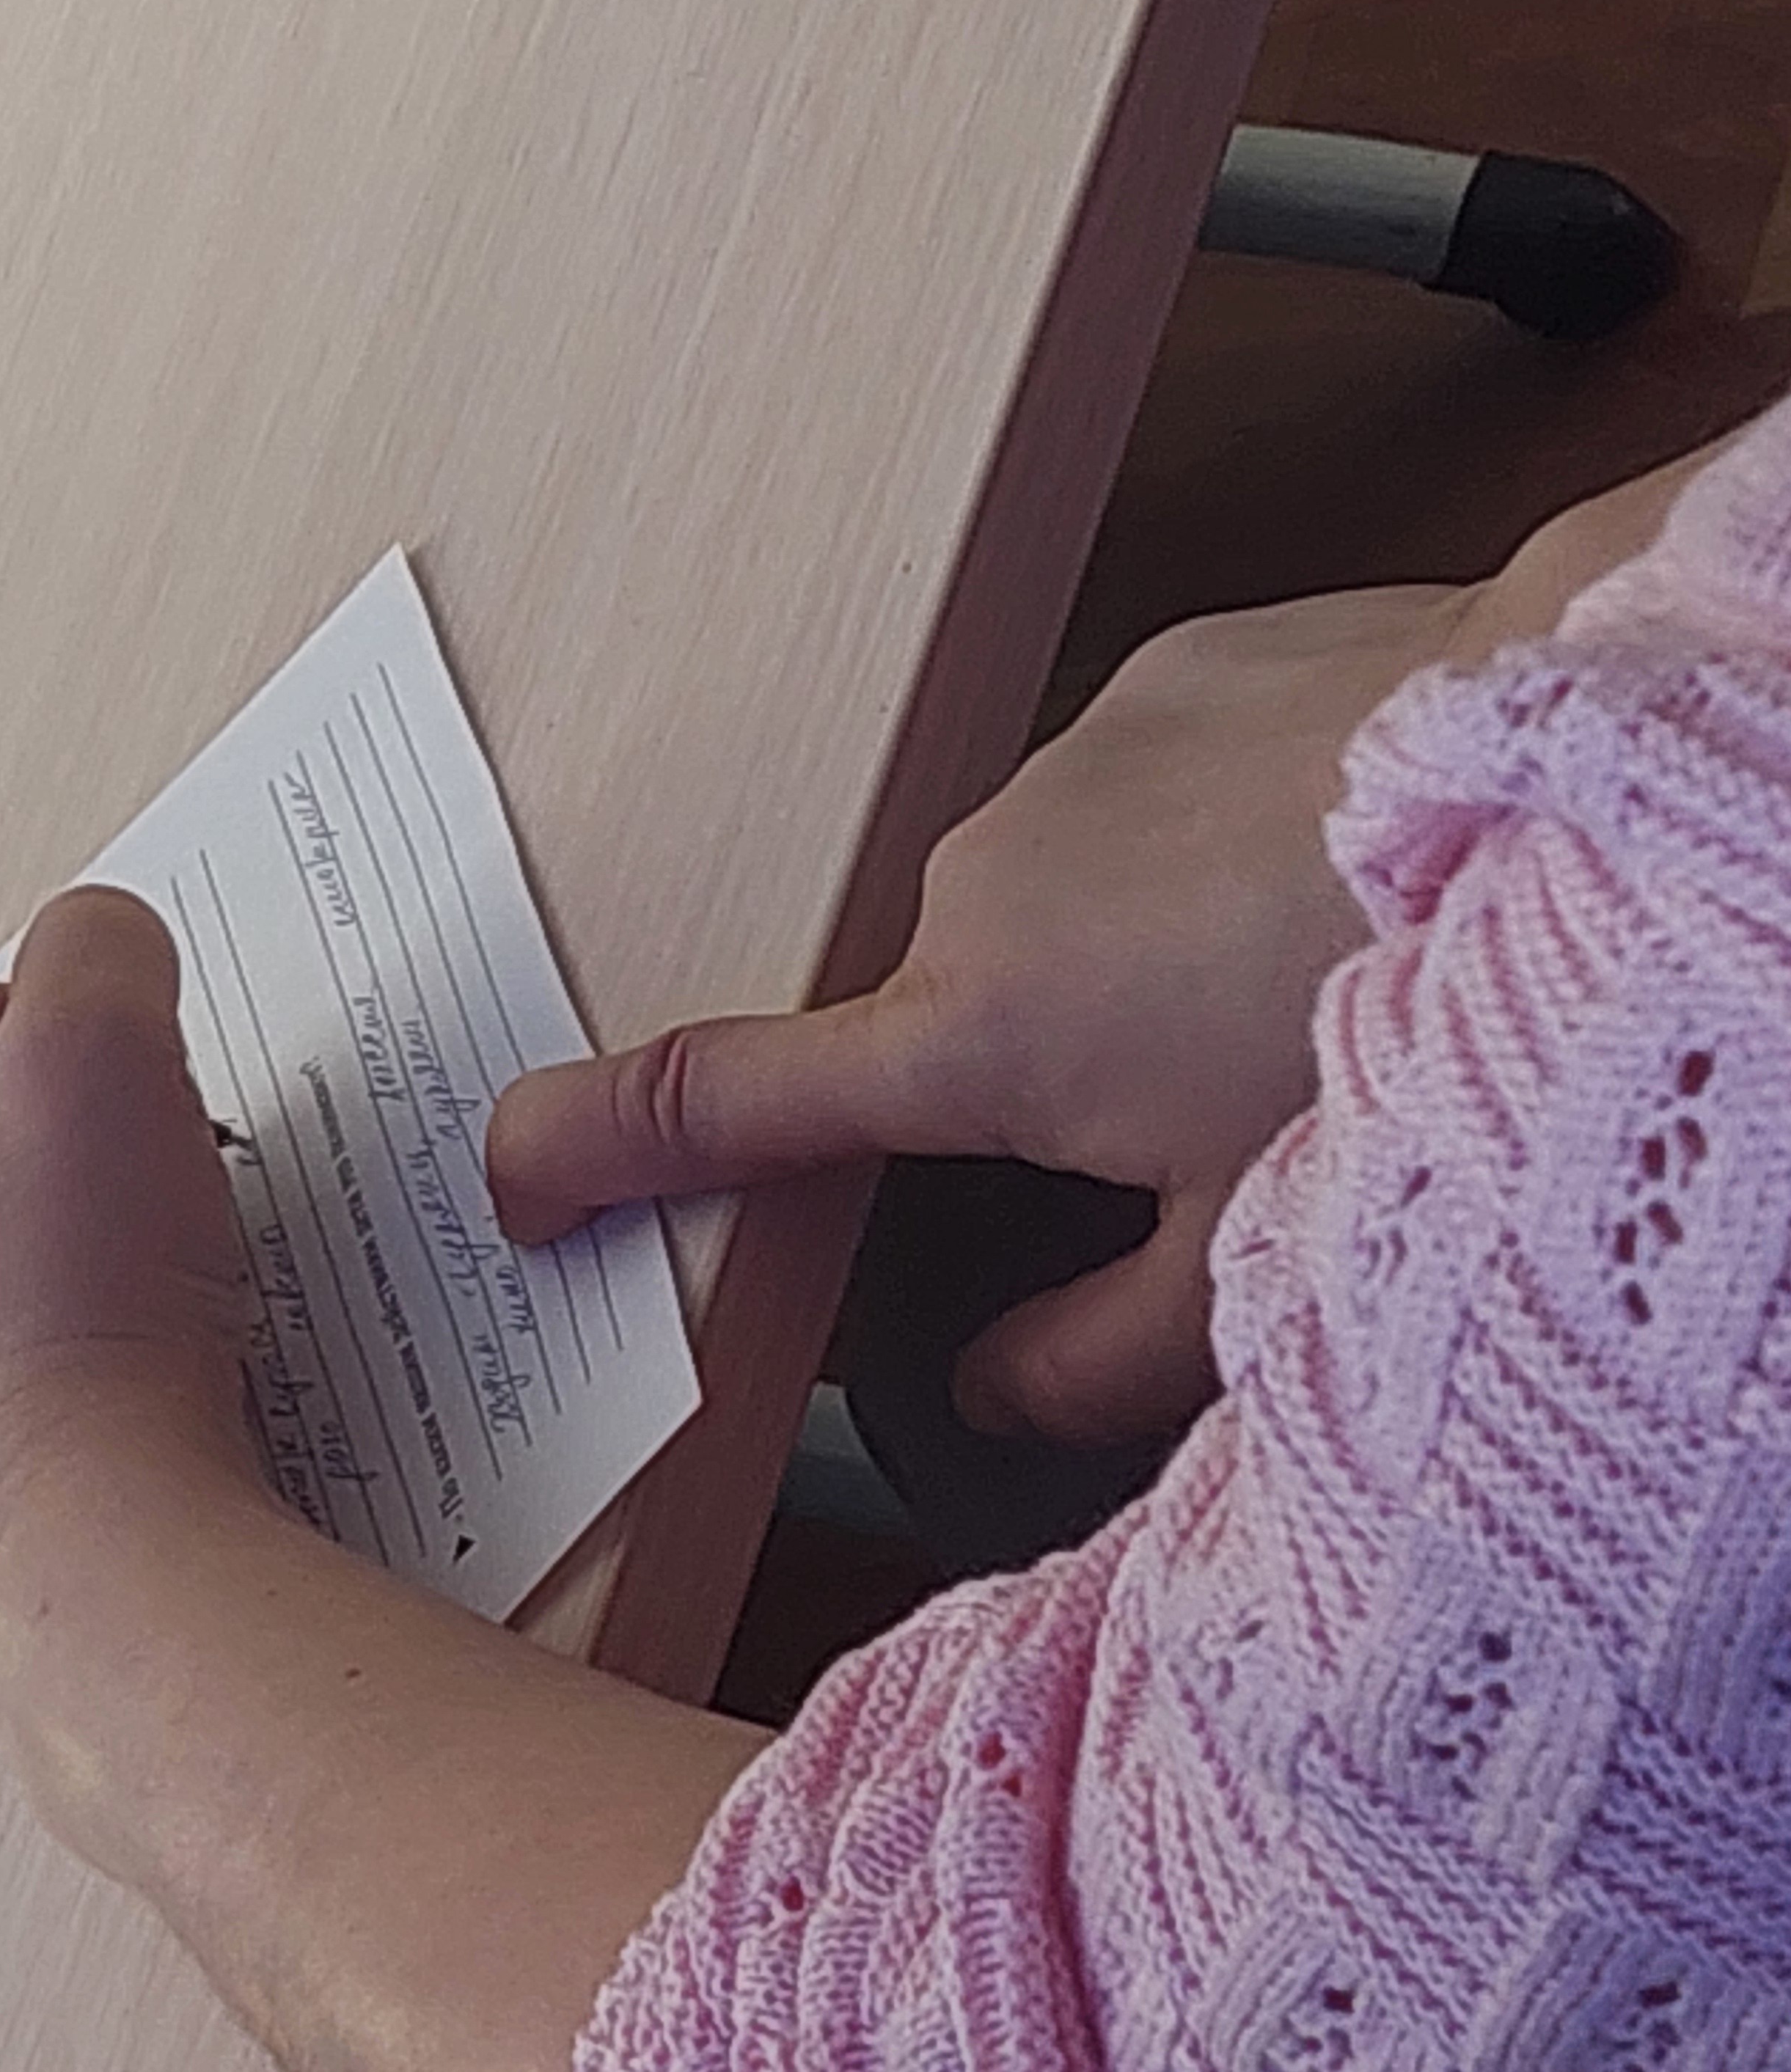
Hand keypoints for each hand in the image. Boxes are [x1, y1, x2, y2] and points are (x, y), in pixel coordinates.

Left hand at [0, 887, 260, 1680]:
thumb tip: (94, 947)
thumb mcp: (103, 1059)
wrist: (107, 1578)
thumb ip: (95, 949)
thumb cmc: (71, 1336)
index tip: (60, 1072)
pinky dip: (14, 1351)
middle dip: (0, 1131)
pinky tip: (95, 1373)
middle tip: (95, 1169)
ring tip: (108, 1276)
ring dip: (14, 1238)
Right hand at [490, 583, 1485, 1444]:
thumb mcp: (1253, 1249)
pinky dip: (1197, 843)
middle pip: (949, 1020)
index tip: (513, 1170)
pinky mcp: (1157, 674)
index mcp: (975, 1037)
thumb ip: (1090, 1354)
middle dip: (1034, 1073)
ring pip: (1049, 901)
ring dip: (1129, 951)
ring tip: (1292, 972)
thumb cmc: (1401, 1005)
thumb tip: (986, 1397)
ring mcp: (1061, 765)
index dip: (597, 1144)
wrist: (1558, 766)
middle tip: (1196, 1100)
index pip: (727, 1101)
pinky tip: (1315, 866)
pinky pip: (1135, 791)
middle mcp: (978, 888)